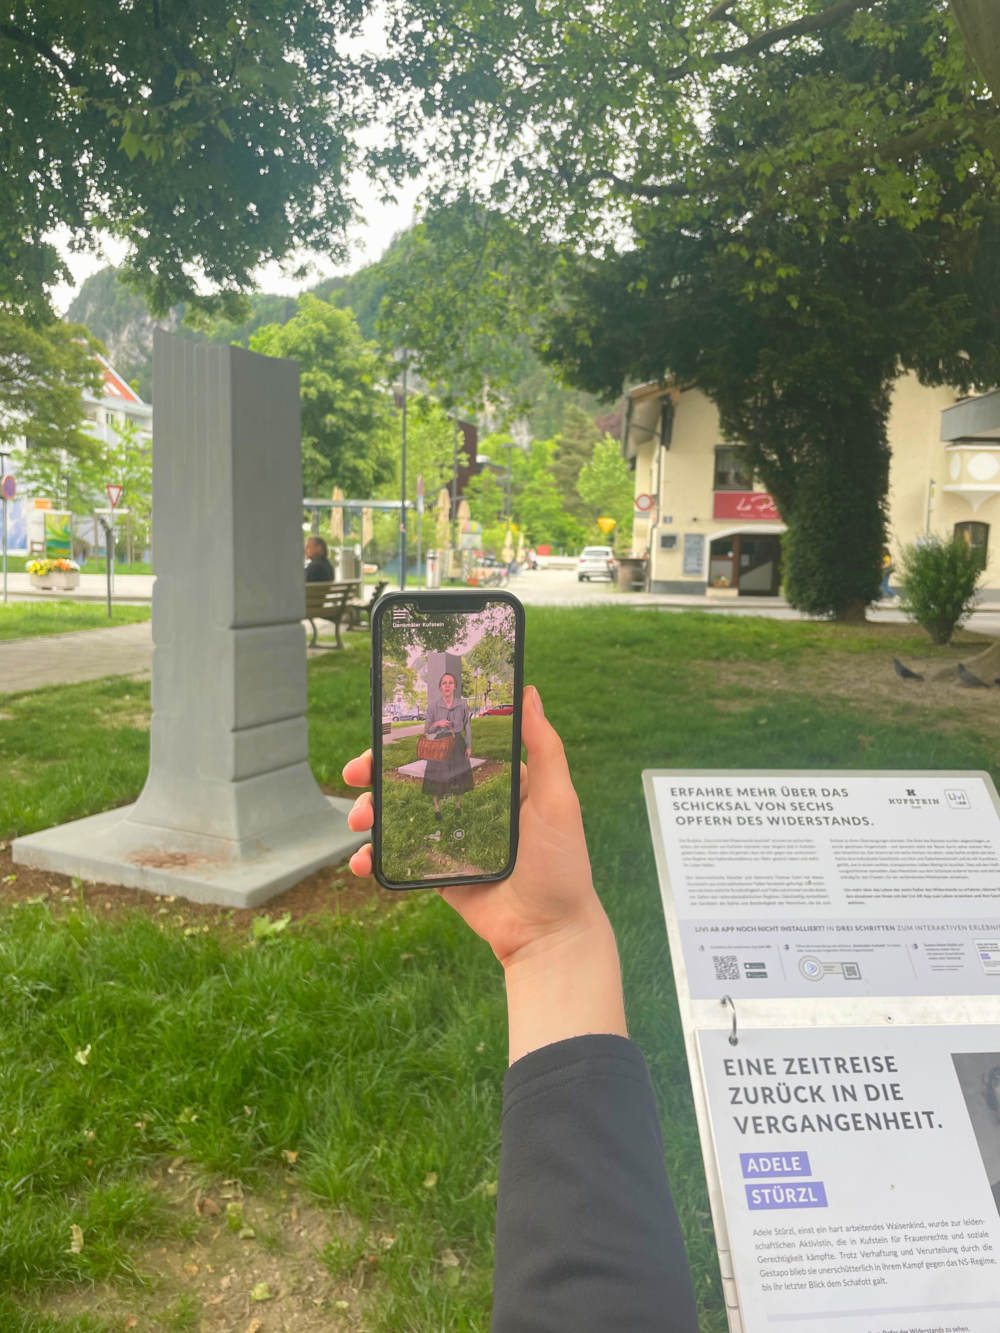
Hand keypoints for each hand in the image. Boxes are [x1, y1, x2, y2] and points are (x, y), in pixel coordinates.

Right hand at [342, 686, 626, 1062]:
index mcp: (498, 781)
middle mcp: (471, 804)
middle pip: (415, 777)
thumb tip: (530, 692)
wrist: (549, 934)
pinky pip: (398, 858)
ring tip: (358, 820)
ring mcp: (450, 838)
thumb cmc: (562, 865)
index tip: (386, 727)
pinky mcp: (436, 872)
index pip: (451, 746)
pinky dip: (372, 858)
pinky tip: (360, 861)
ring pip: (399, 815)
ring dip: (370, 812)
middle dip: (379, 772)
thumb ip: (544, 749)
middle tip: (356, 772)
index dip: (417, 735)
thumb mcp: (558, 801)